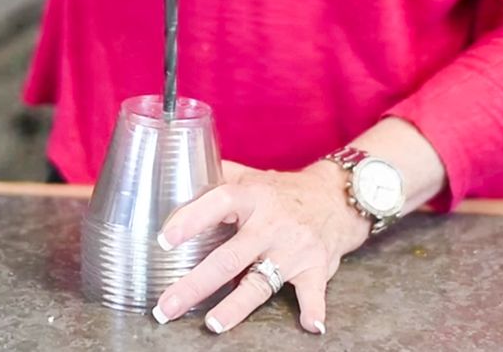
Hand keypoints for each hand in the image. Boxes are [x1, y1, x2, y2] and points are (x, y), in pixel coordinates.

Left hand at [153, 160, 372, 334]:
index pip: (219, 202)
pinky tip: (309, 325)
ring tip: (213, 324)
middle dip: (196, 284)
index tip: (165, 240)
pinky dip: (314, 309)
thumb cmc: (282, 192)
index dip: (192, 219)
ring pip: (261, 281)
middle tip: (168, 305)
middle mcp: (271, 224)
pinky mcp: (316, 267)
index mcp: (252, 197)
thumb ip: (218, 177)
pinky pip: (314, 291)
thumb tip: (177, 176)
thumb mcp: (252, 178)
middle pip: (230, 257)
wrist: (336, 198)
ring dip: (237, 305)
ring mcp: (294, 248)